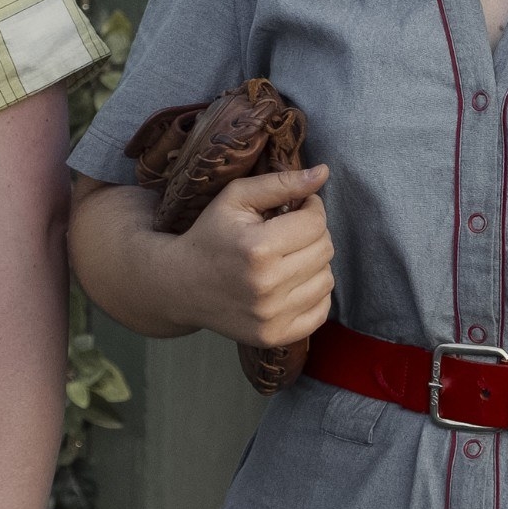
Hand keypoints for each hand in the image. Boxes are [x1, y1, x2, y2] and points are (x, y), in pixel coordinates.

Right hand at [165, 164, 333, 349]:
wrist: (180, 285)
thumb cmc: (210, 234)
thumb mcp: (236, 198)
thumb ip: (280, 182)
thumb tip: (323, 173)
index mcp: (258, 248)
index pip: (315, 223)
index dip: (310, 208)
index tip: (295, 208)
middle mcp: (267, 286)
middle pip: (325, 250)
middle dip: (312, 235)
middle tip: (289, 232)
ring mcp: (272, 316)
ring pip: (327, 279)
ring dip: (313, 264)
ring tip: (287, 257)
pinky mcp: (275, 336)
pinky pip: (322, 310)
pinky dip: (313, 294)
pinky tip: (290, 283)